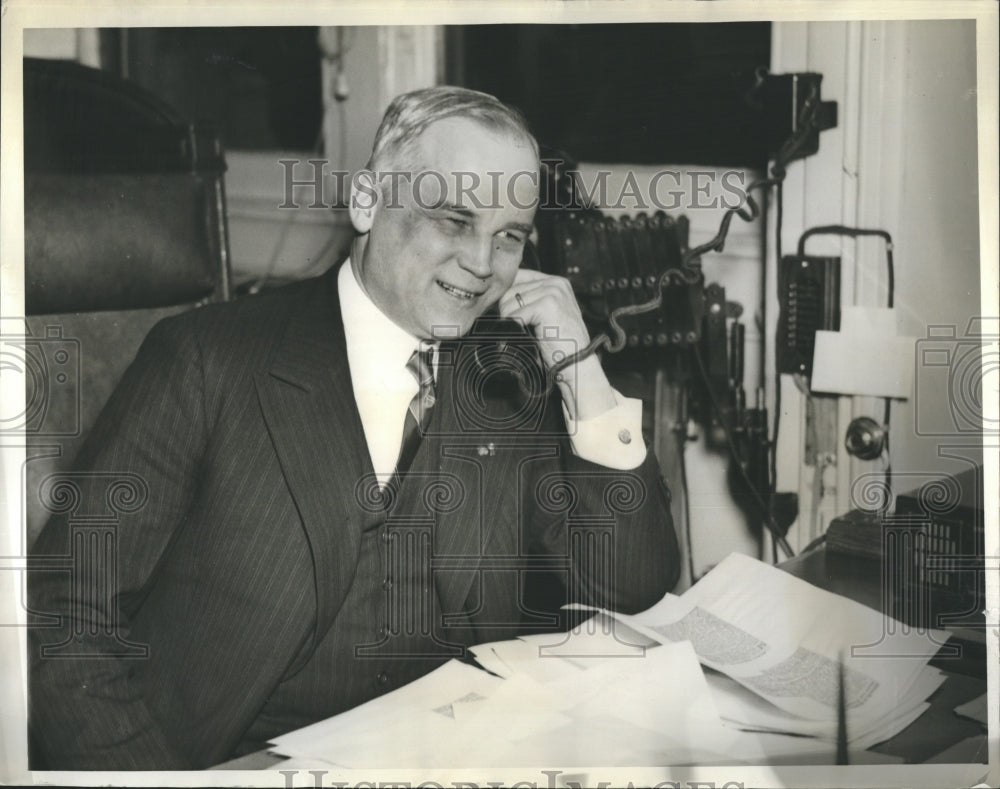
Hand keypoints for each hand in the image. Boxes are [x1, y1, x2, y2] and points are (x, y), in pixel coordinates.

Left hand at [497, 269, 616, 419]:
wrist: (578, 365)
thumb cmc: (560, 346)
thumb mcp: (545, 317)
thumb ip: (529, 302)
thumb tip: (498, 298)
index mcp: (556, 283)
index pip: (518, 277)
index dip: (505, 296)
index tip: (503, 315)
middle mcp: (555, 283)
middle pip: (510, 290)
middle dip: (506, 312)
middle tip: (514, 330)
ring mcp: (552, 292)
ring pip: (508, 302)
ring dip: (509, 322)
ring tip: (522, 335)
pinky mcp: (547, 304)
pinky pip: (514, 315)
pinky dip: (514, 330)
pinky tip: (525, 338)